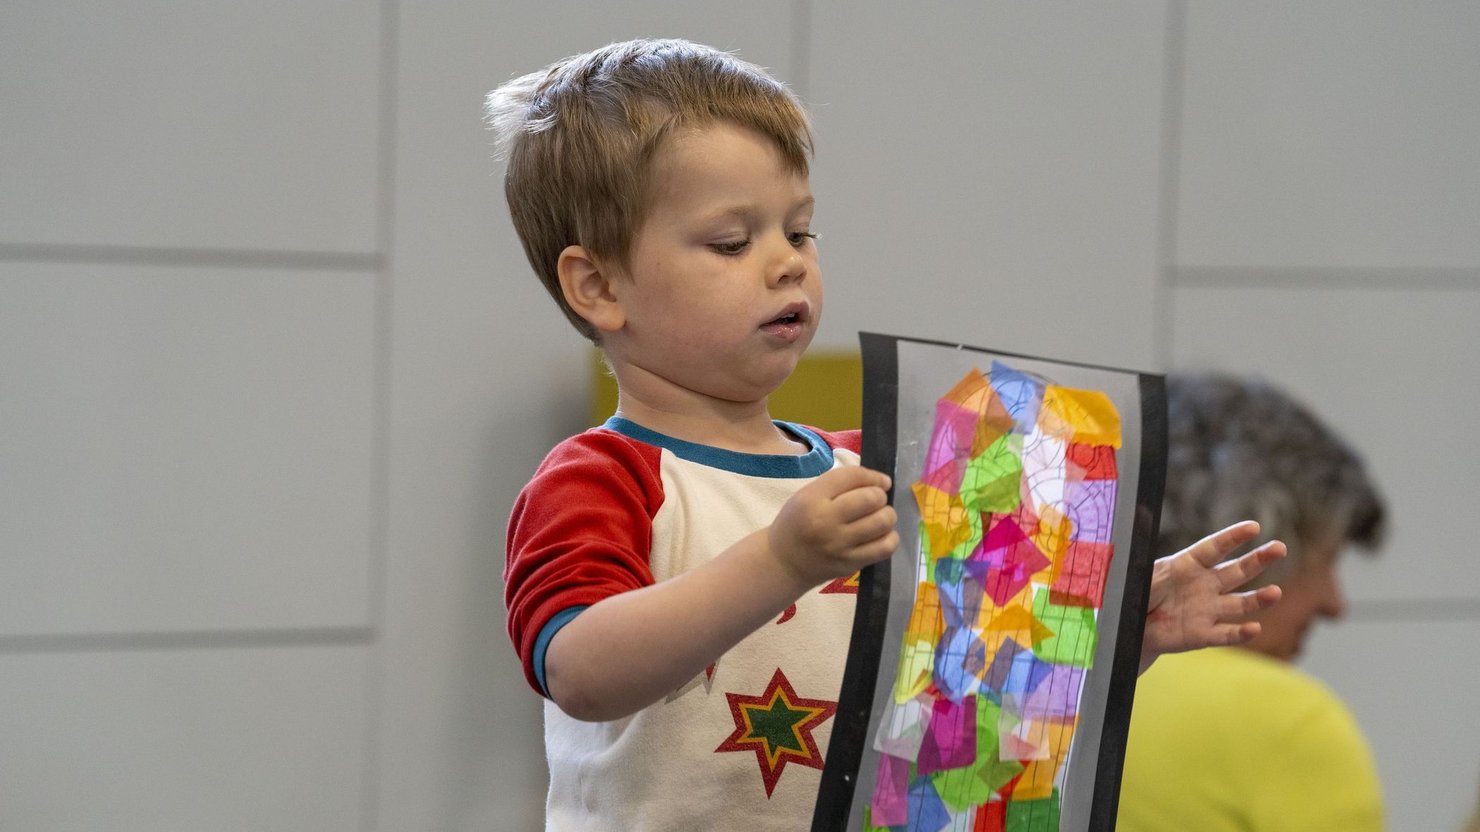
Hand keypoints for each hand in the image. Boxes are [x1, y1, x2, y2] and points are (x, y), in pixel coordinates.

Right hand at [767, 466, 898, 589]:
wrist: (783, 563)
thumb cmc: (796, 524)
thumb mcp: (805, 496)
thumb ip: (837, 486)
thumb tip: (877, 481)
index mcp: (812, 499)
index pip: (853, 477)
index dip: (873, 476)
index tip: (881, 481)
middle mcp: (826, 521)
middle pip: (871, 498)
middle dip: (880, 495)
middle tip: (876, 500)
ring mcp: (840, 545)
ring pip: (883, 522)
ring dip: (887, 515)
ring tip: (879, 517)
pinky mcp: (850, 563)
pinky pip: (885, 548)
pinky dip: (890, 538)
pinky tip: (881, 535)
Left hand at [1140, 520, 1284, 672]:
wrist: (1135, 627)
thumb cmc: (1138, 594)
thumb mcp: (1137, 574)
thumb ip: (1142, 556)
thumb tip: (1140, 520)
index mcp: (1189, 564)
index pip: (1214, 548)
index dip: (1232, 537)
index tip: (1253, 527)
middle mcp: (1205, 585)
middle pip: (1236, 571)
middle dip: (1258, 560)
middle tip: (1279, 548)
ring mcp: (1208, 610)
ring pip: (1239, 603)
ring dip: (1259, 599)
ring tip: (1276, 592)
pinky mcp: (1205, 634)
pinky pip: (1226, 634)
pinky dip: (1241, 633)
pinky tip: (1255, 628)